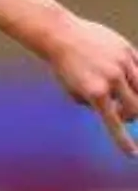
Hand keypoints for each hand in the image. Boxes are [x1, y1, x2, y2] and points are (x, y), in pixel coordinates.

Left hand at [45, 14, 137, 156]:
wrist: (61, 36)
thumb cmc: (64, 67)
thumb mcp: (73, 91)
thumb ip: (93, 103)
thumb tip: (113, 109)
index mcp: (95, 93)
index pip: (114, 123)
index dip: (123, 141)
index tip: (133, 154)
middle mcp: (112, 79)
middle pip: (136, 108)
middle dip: (130, 115)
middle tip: (121, 113)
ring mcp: (122, 64)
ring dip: (135, 98)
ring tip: (123, 98)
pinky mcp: (128, 51)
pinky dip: (136, 79)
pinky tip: (126, 80)